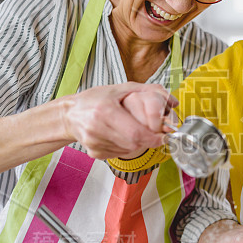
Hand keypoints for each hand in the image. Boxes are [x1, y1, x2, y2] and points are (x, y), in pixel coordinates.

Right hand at [60, 82, 175, 159]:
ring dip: (135, 143)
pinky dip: (124, 146)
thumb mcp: (121, 88)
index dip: (152, 138)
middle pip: (133, 144)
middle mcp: (97, 128)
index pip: (135, 134)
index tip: (162, 136)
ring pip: (127, 150)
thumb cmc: (96, 99)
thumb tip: (173, 102)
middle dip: (146, 140)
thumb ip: (149, 92)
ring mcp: (94, 143)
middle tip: (151, 133)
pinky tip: (118, 135)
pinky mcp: (94, 153)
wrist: (69, 114)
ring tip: (128, 128)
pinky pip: (118, 153)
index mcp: (105, 111)